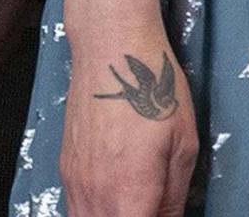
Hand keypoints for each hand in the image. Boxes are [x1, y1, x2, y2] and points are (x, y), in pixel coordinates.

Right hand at [59, 2, 197, 216]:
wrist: (109, 49)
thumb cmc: (152, 90)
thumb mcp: (183, 146)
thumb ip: (174, 197)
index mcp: (129, 194)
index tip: (162, 214)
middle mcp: (95, 195)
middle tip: (152, 206)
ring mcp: (75, 183)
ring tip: (136, 202)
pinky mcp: (66, 169)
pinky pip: (76, 207)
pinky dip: (95, 211)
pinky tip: (115, 199)